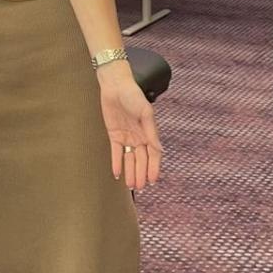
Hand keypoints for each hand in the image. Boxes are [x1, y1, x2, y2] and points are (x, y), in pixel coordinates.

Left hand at [98, 63, 162, 189]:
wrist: (115, 85)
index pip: (153, 155)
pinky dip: (117, 162)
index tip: (153, 180)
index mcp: (148, 132)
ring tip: (131, 185)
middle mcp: (138, 137)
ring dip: (130, 171)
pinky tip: (117, 174)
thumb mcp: (145, 113)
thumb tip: (159, 150)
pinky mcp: (113, 134)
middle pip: (141, 159)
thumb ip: (151, 132)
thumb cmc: (133, 95)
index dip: (153, 168)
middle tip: (140, 187)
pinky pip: (116, 152)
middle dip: (141, 173)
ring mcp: (126, 136)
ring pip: (129, 158)